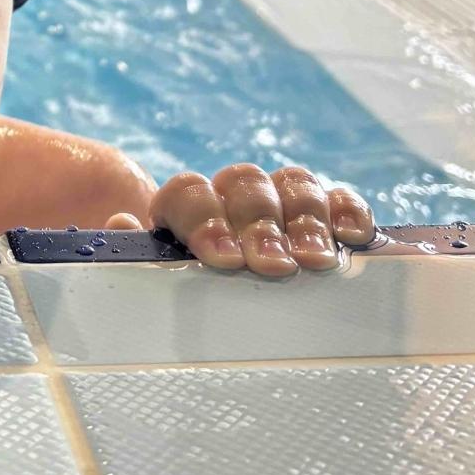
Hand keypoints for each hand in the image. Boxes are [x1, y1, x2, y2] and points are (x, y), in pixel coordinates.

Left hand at [106, 163, 374, 277]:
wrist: (215, 281)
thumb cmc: (183, 289)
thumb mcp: (153, 275)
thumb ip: (135, 251)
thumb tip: (119, 224)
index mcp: (185, 207)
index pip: (189, 193)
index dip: (205, 221)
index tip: (223, 260)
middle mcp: (231, 194)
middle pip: (245, 186)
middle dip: (260, 226)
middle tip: (273, 266)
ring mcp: (278, 198)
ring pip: (291, 184)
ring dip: (305, 220)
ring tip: (316, 261)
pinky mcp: (321, 211)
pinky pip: (336, 196)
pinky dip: (346, 208)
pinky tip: (355, 234)